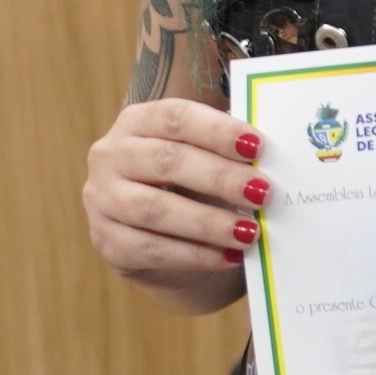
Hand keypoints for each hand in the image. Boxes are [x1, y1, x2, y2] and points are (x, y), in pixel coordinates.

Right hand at [84, 97, 262, 311]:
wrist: (161, 233)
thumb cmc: (193, 182)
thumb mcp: (206, 157)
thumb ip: (231, 152)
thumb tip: (274, 158)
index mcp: (139, 120)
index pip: (176, 117)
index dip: (218, 130)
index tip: (257, 147)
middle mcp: (111, 155)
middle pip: (167, 161)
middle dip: (221, 178)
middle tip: (263, 193)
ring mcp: (101, 198)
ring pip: (155, 209)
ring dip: (208, 222)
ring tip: (250, 232)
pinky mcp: (105, 239)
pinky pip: (150, 248)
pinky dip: (194, 254)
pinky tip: (228, 257)